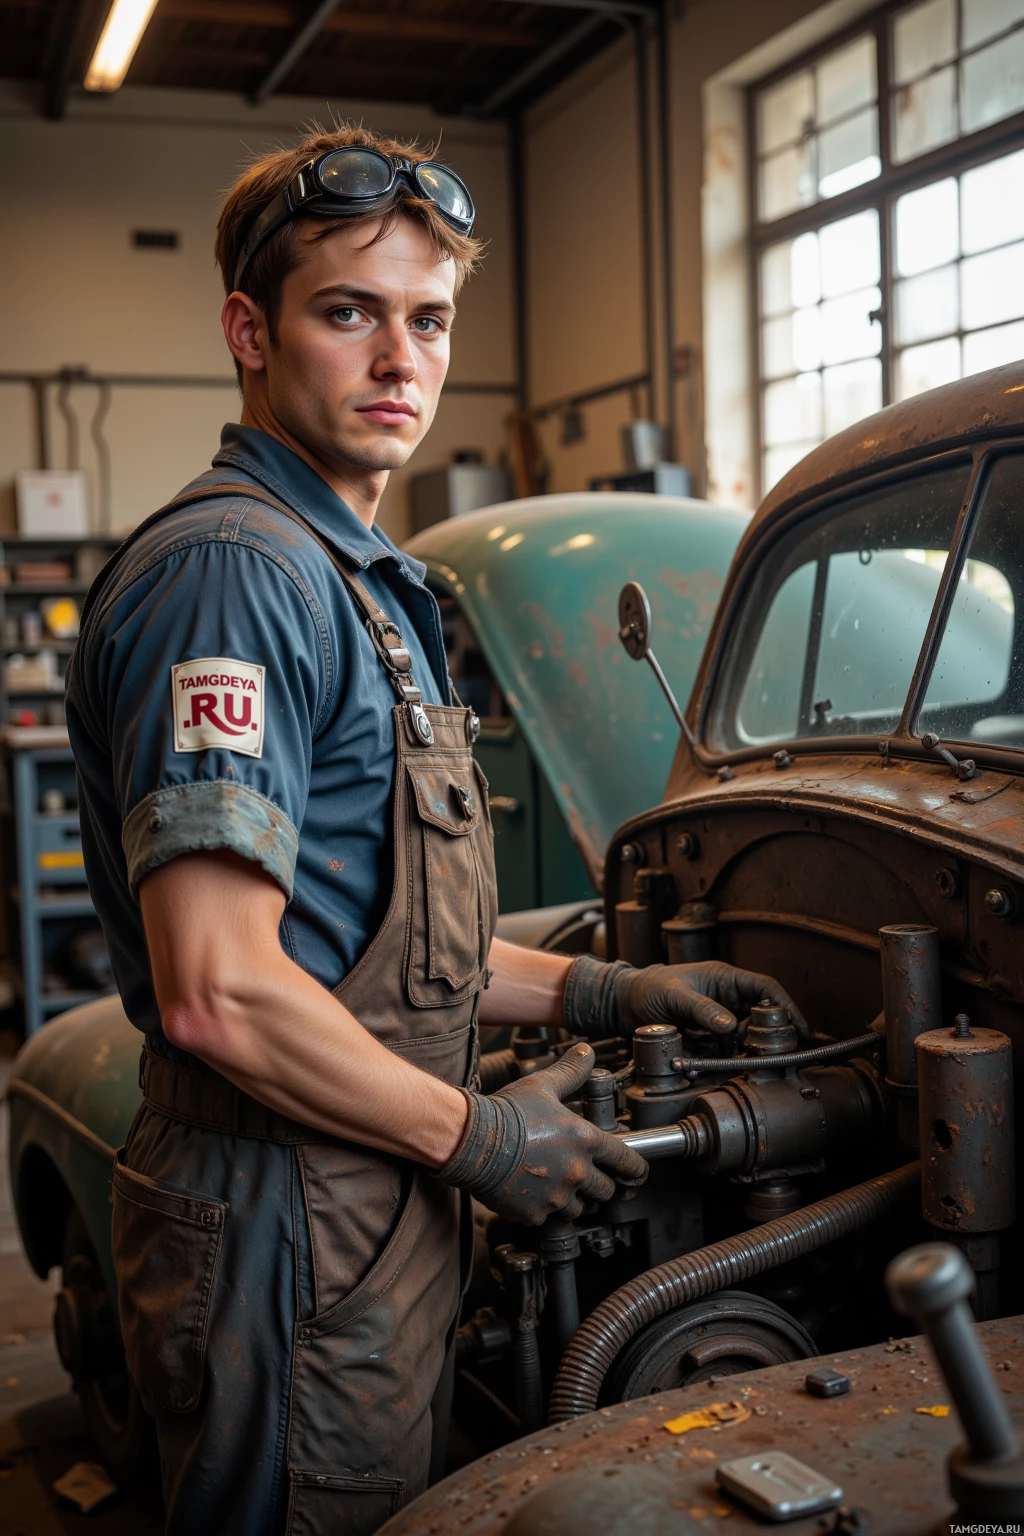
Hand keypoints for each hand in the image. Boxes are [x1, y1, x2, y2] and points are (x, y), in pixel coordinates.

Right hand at [436, 1041, 646, 1224]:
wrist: (471, 1140)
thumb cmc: (507, 1112)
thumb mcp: (543, 1085)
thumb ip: (571, 1071)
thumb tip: (586, 1051)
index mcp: (585, 1141)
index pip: (627, 1162)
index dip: (635, 1169)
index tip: (636, 1174)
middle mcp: (577, 1172)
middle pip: (606, 1191)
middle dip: (602, 1185)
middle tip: (589, 1177)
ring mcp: (557, 1197)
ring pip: (580, 1209)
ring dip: (575, 1200)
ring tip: (559, 1184)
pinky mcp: (535, 1214)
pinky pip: (550, 1218)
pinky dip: (546, 1209)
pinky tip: (533, 1192)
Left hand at [563, 953, 807, 1043]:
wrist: (621, 1004)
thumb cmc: (646, 989)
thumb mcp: (674, 996)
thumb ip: (701, 1009)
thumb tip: (730, 1025)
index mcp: (724, 979)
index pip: (765, 988)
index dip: (786, 1006)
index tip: (799, 1027)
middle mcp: (725, 998)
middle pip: (759, 1018)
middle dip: (764, 1036)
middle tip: (765, 1054)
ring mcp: (716, 1019)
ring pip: (742, 1039)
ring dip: (739, 1053)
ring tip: (734, 1063)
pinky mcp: (706, 1038)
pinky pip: (722, 1051)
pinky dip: (718, 1061)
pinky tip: (705, 1067)